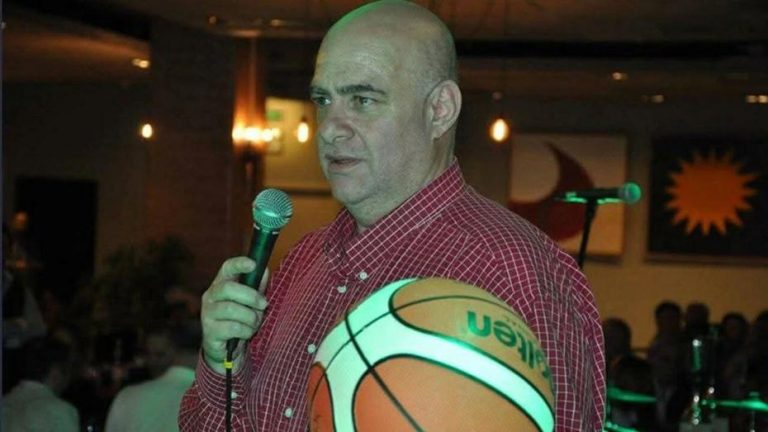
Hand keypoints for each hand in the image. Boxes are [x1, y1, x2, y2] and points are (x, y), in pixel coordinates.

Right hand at [200, 257, 268, 373]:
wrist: (226, 350)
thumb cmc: (240, 320)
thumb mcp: (250, 303)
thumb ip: (257, 287)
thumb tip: (264, 270)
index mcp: (221, 284)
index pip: (226, 268)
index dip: (239, 264)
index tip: (253, 264)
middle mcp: (210, 296)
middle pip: (228, 288)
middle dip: (251, 296)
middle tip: (264, 305)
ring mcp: (207, 314)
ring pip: (231, 309)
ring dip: (250, 317)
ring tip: (255, 323)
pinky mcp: (209, 331)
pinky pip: (233, 328)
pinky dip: (246, 330)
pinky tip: (247, 333)